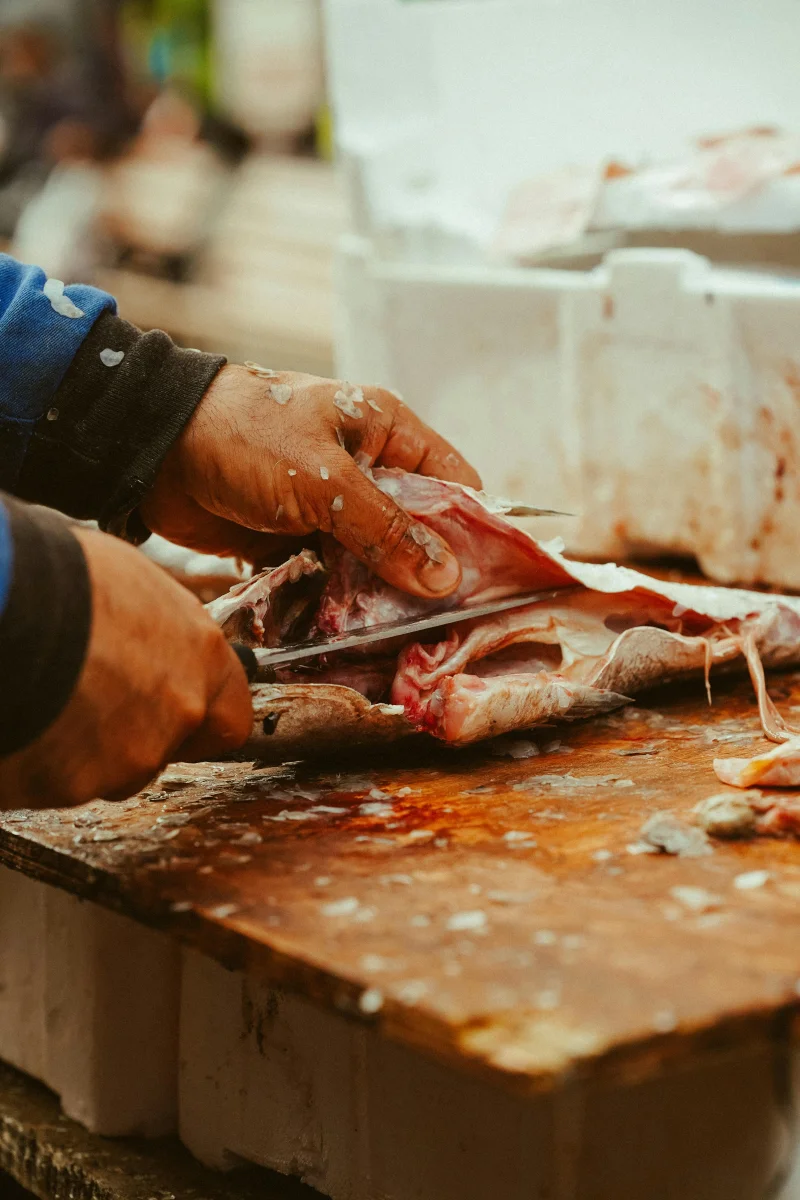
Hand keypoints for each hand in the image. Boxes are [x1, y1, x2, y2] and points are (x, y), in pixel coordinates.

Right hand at [0, 527, 252, 808]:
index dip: (201, 720)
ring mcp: (129, 756)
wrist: (8, 605)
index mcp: (201, 657)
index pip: (230, 716)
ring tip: (45, 699)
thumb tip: (142, 634)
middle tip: (90, 700)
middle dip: (133, 734)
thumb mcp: (130, 582)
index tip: (177, 713)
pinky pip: (60, 781)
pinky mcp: (74, 785)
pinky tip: (24, 718)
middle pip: (165, 747)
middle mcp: (178, 712)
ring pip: (111, 769)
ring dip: (85, 748)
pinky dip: (43, 760)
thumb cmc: (63, 577)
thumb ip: (155, 627)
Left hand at [140, 366, 481, 599]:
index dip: (474, 531)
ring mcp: (332, 507)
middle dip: (426, 574)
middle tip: (442, 624)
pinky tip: (350, 632)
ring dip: (380, 595)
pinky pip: (335, 576)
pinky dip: (339, 602)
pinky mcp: (300, 538)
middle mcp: (367, 468)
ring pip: (377, 560)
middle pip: (419, 529)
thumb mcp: (324, 480)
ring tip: (397, 637)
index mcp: (386, 431)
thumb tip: (445, 578)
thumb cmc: (243, 437)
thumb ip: (385, 530)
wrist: (153, 452)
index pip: (454, 483)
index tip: (487, 582)